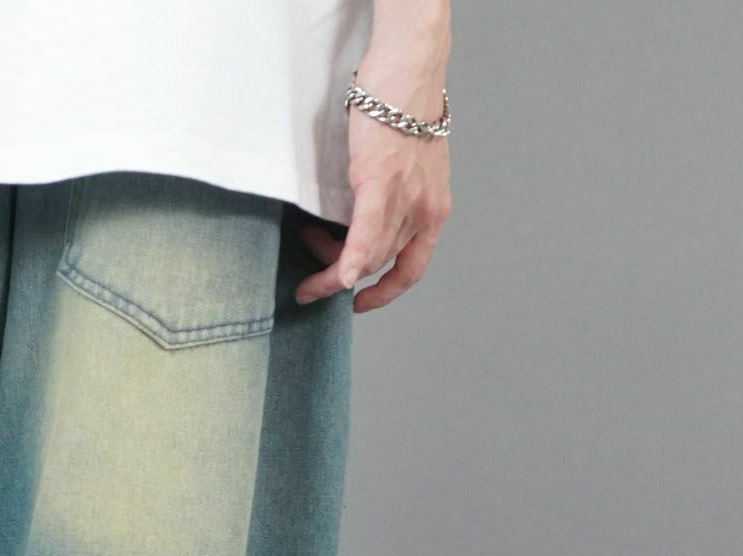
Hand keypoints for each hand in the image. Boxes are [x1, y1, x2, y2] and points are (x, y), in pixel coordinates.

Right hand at [296, 50, 451, 312]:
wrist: (411, 68)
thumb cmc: (405, 107)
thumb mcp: (412, 164)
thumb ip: (398, 196)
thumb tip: (369, 215)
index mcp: (434, 208)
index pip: (413, 268)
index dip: (387, 293)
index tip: (362, 301)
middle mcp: (424, 209)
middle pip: (380, 263)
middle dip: (341, 274)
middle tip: (312, 275)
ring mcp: (404, 197)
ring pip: (367, 252)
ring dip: (331, 262)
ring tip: (308, 243)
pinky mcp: (380, 181)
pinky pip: (364, 233)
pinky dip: (352, 259)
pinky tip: (339, 277)